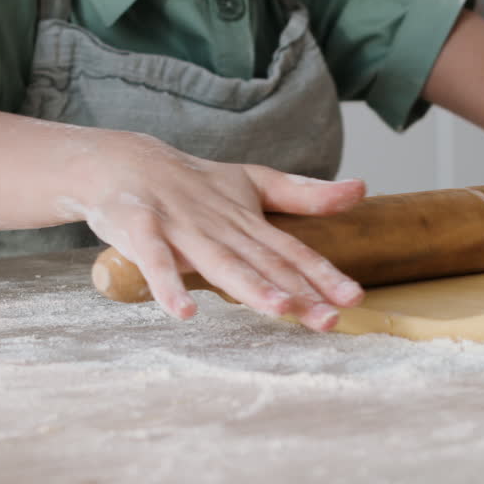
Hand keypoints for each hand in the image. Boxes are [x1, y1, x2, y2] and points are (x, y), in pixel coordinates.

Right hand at [62, 135, 367, 330]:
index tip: (353, 298)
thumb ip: (304, 195)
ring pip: (219, 261)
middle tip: (330, 320)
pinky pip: (155, 262)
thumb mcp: (253, 184)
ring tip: (278, 309)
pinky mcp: (141, 231)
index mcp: (248, 220)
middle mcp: (220, 225)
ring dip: (248, 286)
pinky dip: (167, 286)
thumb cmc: (194, 184)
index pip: (291, 251)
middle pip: (263, 262)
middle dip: (297, 291)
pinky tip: (184, 313)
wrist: (123, 162)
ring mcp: (181, 228)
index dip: (323, 275)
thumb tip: (361, 189)